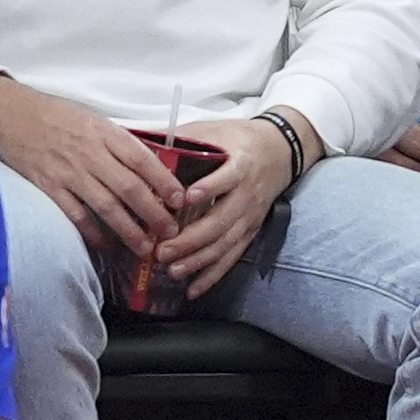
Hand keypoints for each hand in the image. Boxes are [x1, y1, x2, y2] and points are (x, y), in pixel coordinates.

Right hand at [0, 75, 183, 255]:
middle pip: (130, 188)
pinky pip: (75, 214)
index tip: (180, 200)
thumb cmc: (55, 115)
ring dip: (128, 230)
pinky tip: (106, 245)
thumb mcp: (93, 119)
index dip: (164, 182)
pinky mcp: (47, 186)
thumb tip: (149, 167)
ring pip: (106, 206)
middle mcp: (90, 153)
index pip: (143, 159)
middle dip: (154, 214)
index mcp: (105, 133)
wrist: (8, 113)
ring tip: (145, 248)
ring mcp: (68, 171)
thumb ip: (117, 142)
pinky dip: (92, 232)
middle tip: (170, 233)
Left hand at [155, 113, 304, 295]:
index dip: (209, 188)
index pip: (227, 178)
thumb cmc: (238, 139)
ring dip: (199, 260)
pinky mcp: (250, 230)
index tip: (185, 199)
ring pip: (225, 243)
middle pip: (221, 221)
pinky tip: (194, 289)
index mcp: (240, 165)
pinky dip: (213, 274)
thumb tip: (139, 140)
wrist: (280, 150)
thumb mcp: (213, 131)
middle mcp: (248, 194)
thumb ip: (181, 138)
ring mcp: (250, 216)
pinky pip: (232, 256)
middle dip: (191, 239)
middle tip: (162, 251)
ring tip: (172, 271)